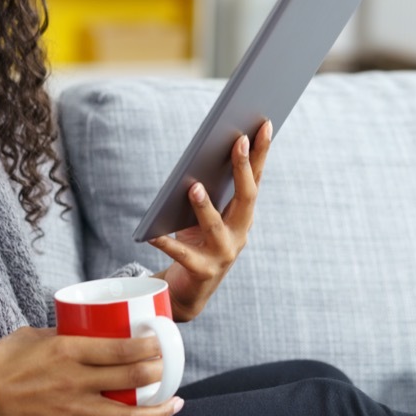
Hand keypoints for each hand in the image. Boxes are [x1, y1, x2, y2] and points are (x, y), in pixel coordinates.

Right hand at [0, 326, 183, 415]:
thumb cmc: (4, 359)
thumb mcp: (36, 335)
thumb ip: (66, 334)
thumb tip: (93, 331)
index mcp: (68, 350)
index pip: (121, 349)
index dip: (149, 347)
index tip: (162, 341)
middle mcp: (75, 380)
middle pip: (131, 378)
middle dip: (159, 373)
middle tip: (171, 367)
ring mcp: (72, 408)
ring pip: (126, 414)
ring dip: (156, 411)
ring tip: (174, 404)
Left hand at [150, 119, 271, 321]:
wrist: (189, 290)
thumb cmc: (196, 241)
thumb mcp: (204, 214)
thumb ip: (207, 190)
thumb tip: (198, 158)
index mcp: (242, 215)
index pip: (256, 179)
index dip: (261, 153)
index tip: (263, 125)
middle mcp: (239, 234)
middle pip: (246, 198)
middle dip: (242, 168)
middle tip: (238, 140)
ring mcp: (223, 254)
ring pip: (215, 227)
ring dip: (205, 206)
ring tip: (193, 186)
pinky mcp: (202, 272)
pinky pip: (182, 255)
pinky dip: (166, 243)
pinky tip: (152, 234)